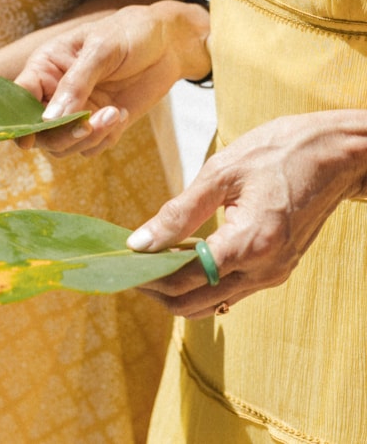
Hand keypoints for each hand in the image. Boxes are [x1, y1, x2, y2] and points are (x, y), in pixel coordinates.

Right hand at [13, 0, 209, 155]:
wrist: (169, 43)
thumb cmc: (130, 33)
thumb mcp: (101, 50)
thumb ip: (76, 84)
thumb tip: (49, 119)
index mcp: (44, 68)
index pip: (17, 98)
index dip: (16, 122)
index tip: (28, 139)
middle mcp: (54, 94)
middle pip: (38, 132)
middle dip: (62, 134)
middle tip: (89, 124)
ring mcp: (76, 112)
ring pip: (63, 146)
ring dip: (87, 138)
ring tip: (113, 114)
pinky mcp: (99, 125)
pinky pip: (91, 147)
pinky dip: (105, 139)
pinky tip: (121, 114)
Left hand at [128, 111, 366, 318]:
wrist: (337, 154)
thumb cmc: (278, 152)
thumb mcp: (220, 173)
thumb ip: (178, 212)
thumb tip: (139, 242)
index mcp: (249, 244)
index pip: (184, 279)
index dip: (146, 276)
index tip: (118, 264)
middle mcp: (263, 270)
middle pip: (193, 303)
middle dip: (155, 290)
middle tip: (127, 268)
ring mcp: (273, 274)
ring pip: (211, 302)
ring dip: (177, 288)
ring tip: (148, 261)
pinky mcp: (276, 270)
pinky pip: (229, 289)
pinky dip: (201, 281)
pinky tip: (180, 256)